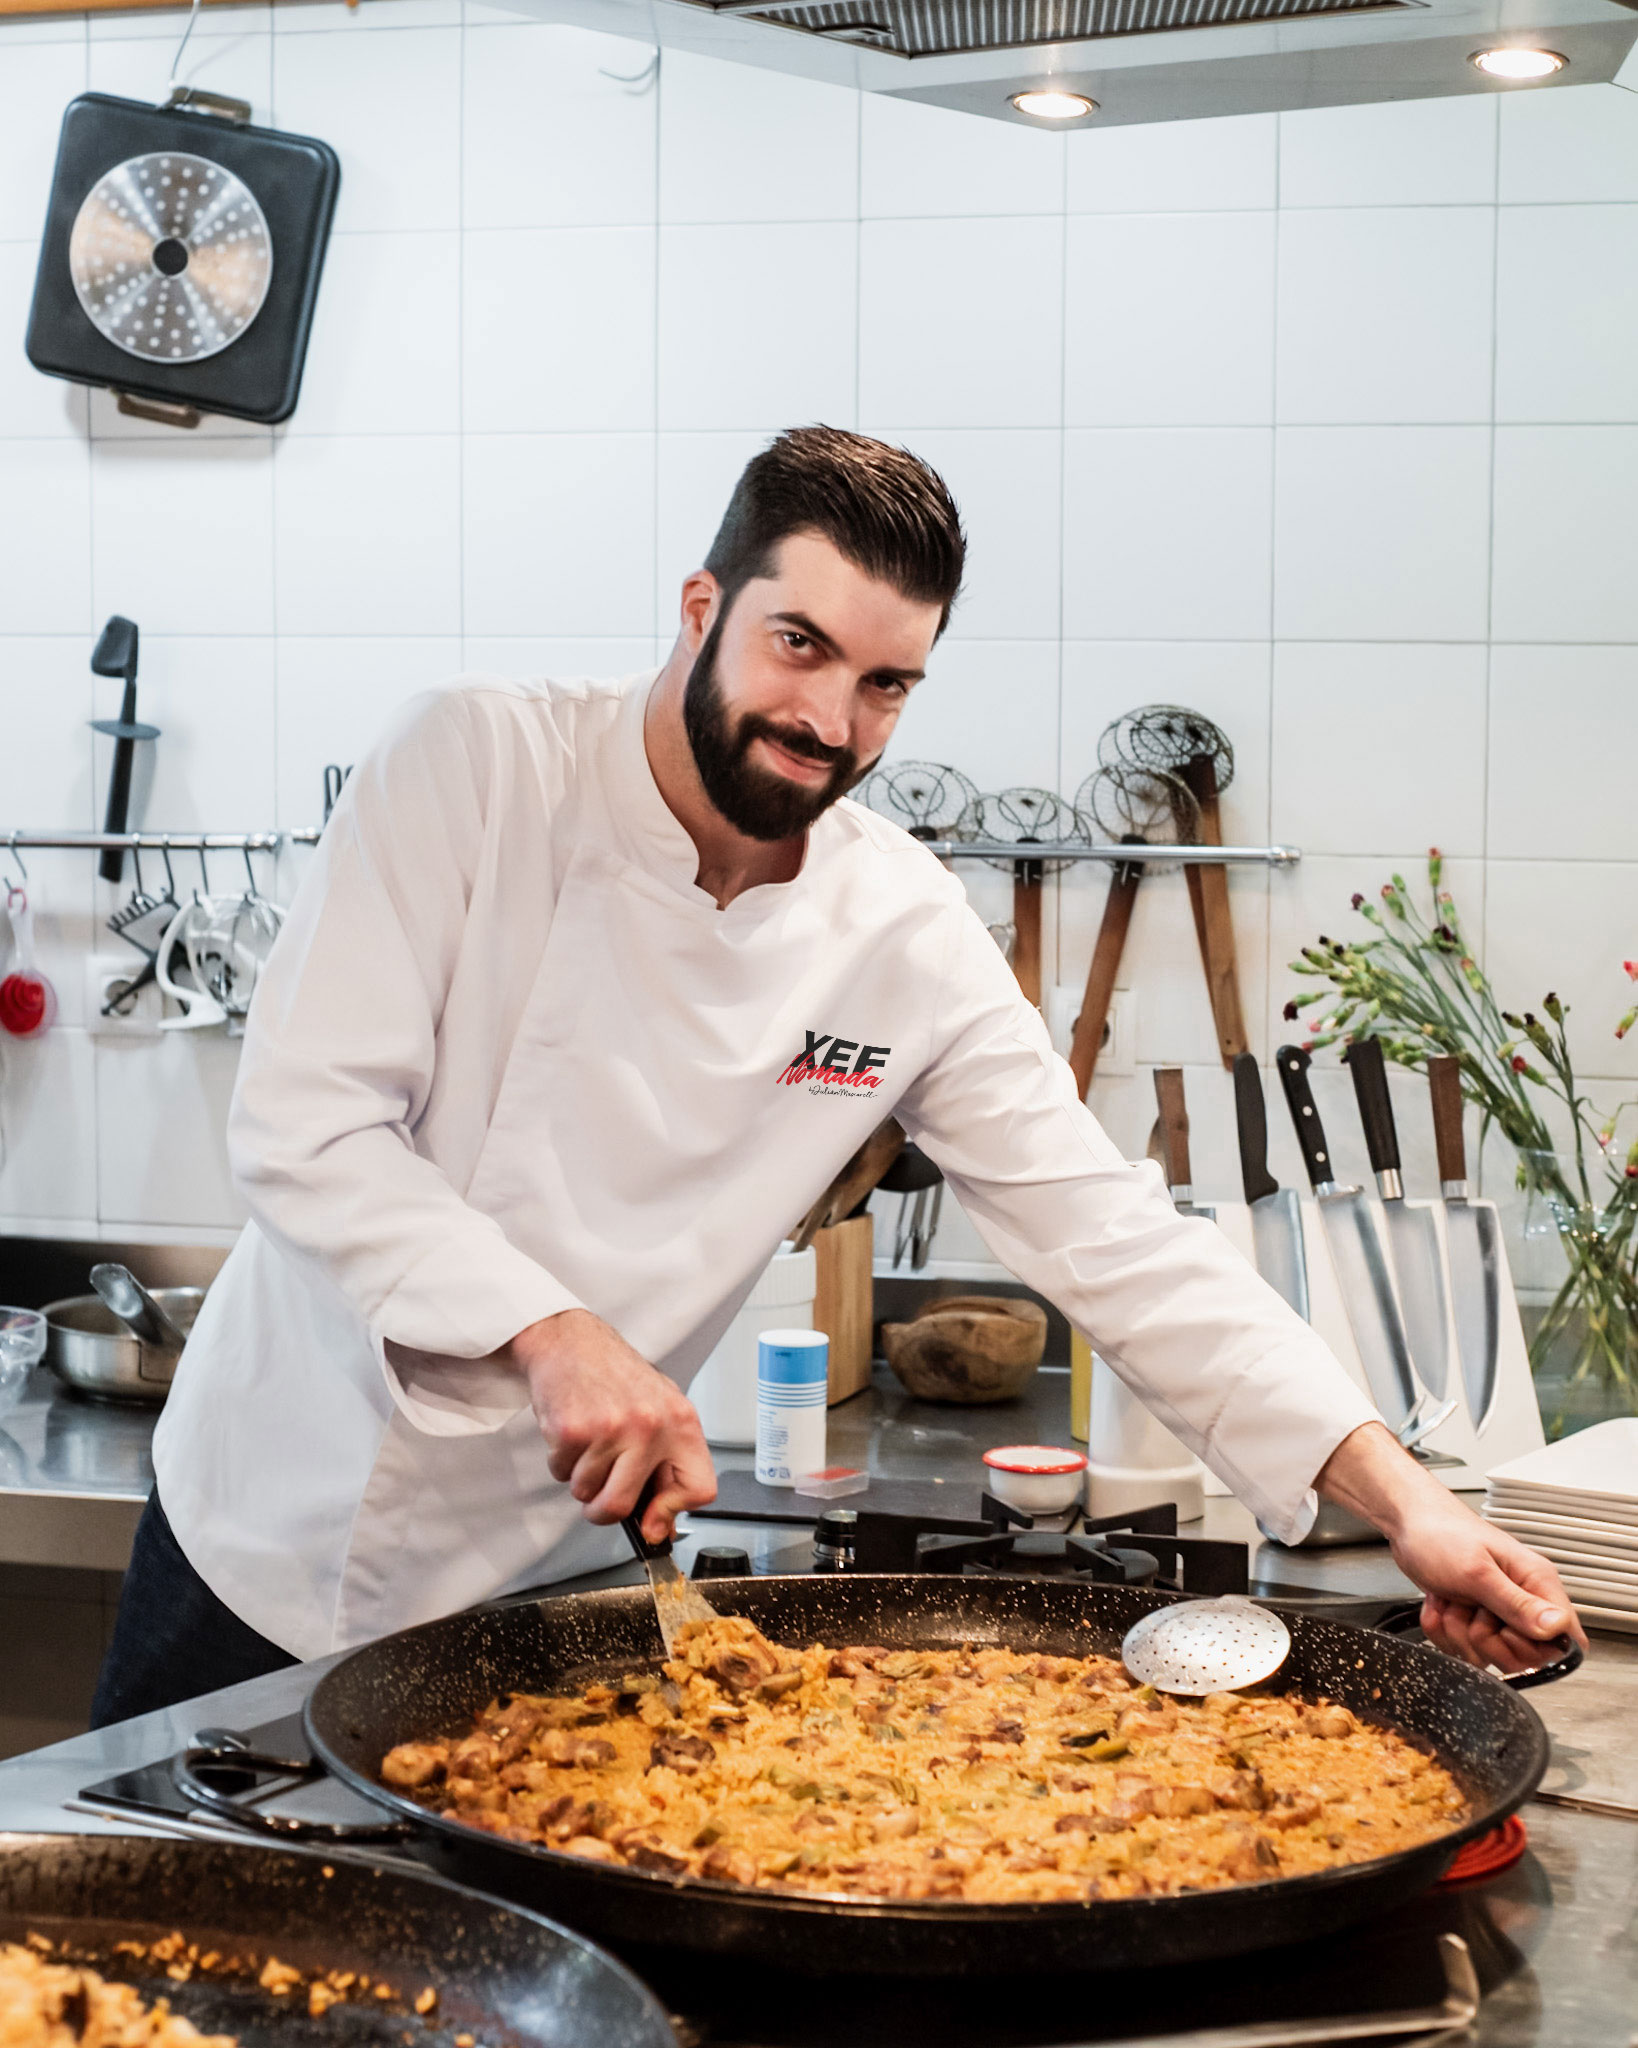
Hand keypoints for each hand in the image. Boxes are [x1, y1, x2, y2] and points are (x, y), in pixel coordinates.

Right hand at [509, 1309, 715, 1543]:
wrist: (571, 1341)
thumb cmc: (615, 1376)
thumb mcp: (657, 1411)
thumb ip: (666, 1464)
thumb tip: (661, 1526)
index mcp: (681, 1421)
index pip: (699, 1487)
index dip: (673, 1513)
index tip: (653, 1521)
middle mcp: (650, 1426)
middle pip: (622, 1506)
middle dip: (602, 1511)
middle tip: (598, 1494)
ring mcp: (610, 1428)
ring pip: (586, 1493)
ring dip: (580, 1478)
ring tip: (587, 1443)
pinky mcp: (572, 1429)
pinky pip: (561, 1473)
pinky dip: (561, 1461)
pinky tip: (572, 1432)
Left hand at [1316, 1422, 1586, 1673]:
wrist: (1407, 1524)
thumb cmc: (1441, 1533)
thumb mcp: (1477, 1571)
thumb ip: (1516, 1603)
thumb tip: (1557, 1628)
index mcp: (1537, 1582)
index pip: (1563, 1638)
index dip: (1535, 1647)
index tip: (1505, 1631)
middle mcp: (1523, 1600)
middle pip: (1524, 1657)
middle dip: (1486, 1640)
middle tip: (1470, 1608)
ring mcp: (1498, 1613)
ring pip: (1490, 1655)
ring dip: (1459, 1633)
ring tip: (1453, 1600)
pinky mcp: (1475, 1620)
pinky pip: (1465, 1648)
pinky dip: (1444, 1631)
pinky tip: (1441, 1605)